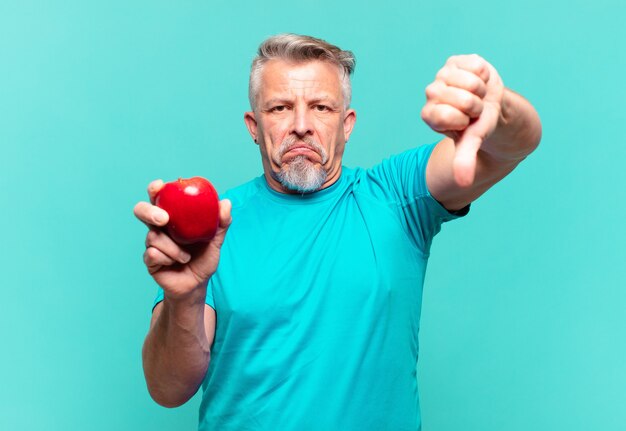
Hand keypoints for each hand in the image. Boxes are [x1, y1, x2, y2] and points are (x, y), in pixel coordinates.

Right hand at [134, 179, 231, 299]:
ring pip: (152, 236)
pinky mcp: (149, 260)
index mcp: (173, 217)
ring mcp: (152, 243)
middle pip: (142, 210)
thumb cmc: (204, 258)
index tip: (159, 186)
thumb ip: (221, 222)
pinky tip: (175, 263)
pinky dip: (167, 258)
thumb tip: (225, 203)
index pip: (160, 198)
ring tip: (186, 256)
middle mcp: (159, 227)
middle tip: (164, 220)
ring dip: (173, 248)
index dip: (155, 189)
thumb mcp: (216, 240)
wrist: (198, 284)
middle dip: (149, 212)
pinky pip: (152, 254)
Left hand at [421, 54, 503, 185]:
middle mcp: (431, 93)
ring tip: (478, 95)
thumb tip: (463, 183)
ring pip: (470, 82)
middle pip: (461, 99)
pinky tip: (479, 80)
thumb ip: (464, 159)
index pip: (445, 116)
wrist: (491, 107)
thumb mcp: (472, 142)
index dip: (464, 120)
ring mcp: (442, 74)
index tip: (466, 123)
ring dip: (481, 91)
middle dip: (476, 107)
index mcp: (429, 114)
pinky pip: (476, 65)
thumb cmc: (477, 126)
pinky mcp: (456, 60)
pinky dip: (484, 74)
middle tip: (474, 109)